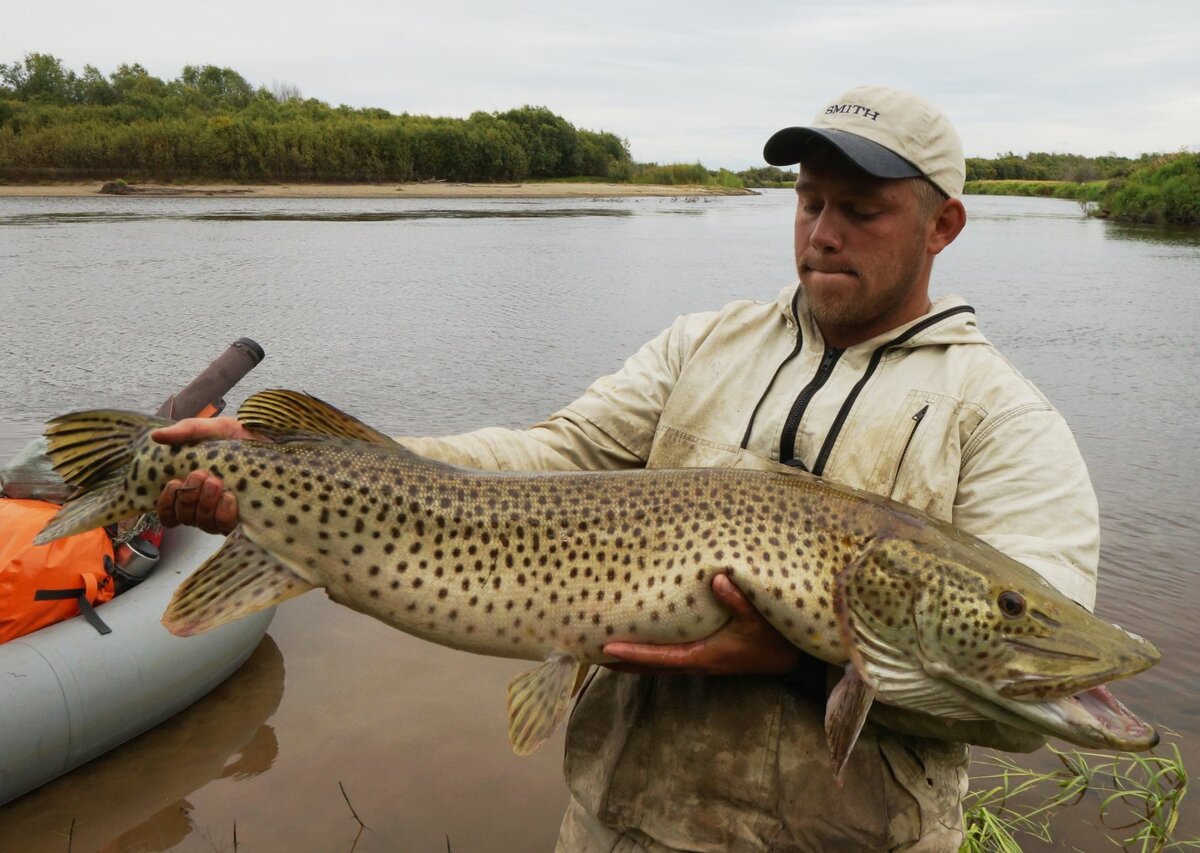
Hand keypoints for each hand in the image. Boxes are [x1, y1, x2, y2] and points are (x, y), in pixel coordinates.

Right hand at [151, 417, 259, 535]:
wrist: (274, 442)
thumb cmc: (243, 437)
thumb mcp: (215, 428)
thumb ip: (187, 431)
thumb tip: (156, 436)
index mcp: (194, 488)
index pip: (168, 513)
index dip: (166, 504)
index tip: (175, 482)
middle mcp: (206, 505)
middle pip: (184, 518)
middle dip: (189, 496)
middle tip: (202, 474)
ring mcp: (225, 514)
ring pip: (202, 524)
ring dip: (205, 503)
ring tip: (216, 482)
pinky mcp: (245, 519)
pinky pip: (224, 527)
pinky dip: (223, 513)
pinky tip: (230, 496)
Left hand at [602, 573, 803, 675]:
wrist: (791, 660)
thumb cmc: (774, 638)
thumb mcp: (759, 618)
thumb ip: (738, 600)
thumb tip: (716, 579)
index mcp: (703, 656)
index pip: (660, 657)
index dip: (632, 654)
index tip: (606, 649)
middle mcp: (695, 663)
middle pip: (648, 666)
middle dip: (619, 661)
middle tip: (587, 653)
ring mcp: (698, 662)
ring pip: (655, 664)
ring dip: (629, 658)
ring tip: (600, 649)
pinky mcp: (702, 657)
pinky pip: (666, 657)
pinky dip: (646, 653)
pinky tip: (635, 642)